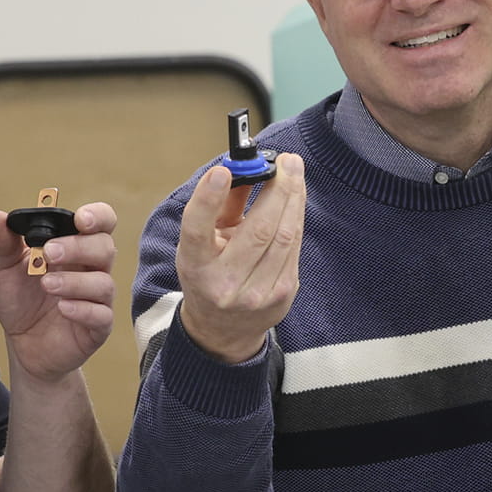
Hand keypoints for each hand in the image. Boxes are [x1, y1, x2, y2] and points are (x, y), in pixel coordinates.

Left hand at [0, 202, 117, 384]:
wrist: (22, 345)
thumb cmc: (22, 303)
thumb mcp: (6, 270)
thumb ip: (4, 244)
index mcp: (75, 248)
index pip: (101, 223)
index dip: (98, 216)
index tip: (80, 219)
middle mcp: (91, 270)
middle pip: (105, 247)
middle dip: (78, 247)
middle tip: (49, 253)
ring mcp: (97, 299)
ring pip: (103, 282)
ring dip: (74, 281)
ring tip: (46, 285)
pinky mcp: (98, 327)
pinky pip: (102, 315)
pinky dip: (82, 309)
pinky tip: (62, 308)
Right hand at [172, 153, 304, 363]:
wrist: (223, 330)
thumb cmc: (209, 273)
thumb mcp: (201, 243)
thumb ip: (219, 206)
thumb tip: (243, 168)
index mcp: (195, 268)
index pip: (197, 231)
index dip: (208, 199)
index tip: (223, 170)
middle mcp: (224, 284)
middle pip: (258, 230)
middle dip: (276, 188)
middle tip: (285, 160)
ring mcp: (258, 293)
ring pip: (285, 235)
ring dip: (293, 197)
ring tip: (294, 170)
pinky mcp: (283, 294)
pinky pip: (295, 245)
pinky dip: (296, 215)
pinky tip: (295, 197)